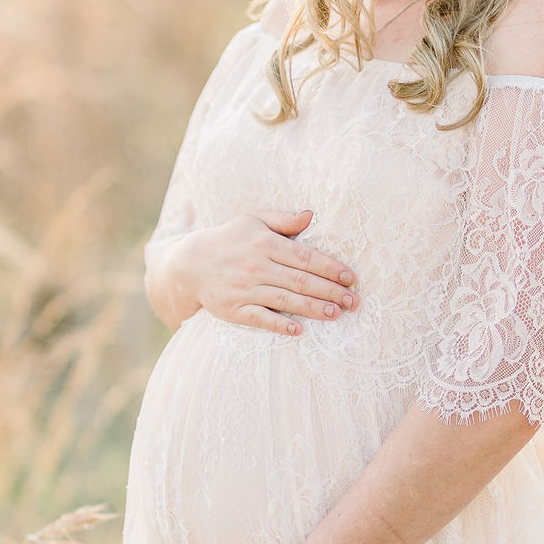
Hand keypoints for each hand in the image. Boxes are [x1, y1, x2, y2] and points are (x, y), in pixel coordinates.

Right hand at [169, 209, 360, 335]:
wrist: (190, 264)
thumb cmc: (231, 239)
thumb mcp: (254, 220)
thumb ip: (284, 219)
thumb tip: (312, 214)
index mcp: (264, 243)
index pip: (305, 256)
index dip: (330, 267)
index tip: (351, 278)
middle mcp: (256, 266)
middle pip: (300, 280)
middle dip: (329, 291)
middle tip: (353, 301)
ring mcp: (244, 288)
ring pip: (284, 300)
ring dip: (312, 308)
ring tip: (335, 314)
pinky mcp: (234, 309)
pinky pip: (260, 318)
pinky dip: (278, 324)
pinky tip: (298, 330)